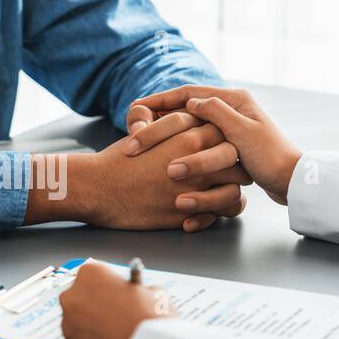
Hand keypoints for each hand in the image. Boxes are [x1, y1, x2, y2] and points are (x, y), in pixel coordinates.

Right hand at [26, 123, 240, 230]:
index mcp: (189, 138)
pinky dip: (217, 215)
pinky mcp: (188, 215)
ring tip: (224, 193)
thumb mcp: (151, 132)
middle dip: (239, 165)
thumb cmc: (121, 160)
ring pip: (235, 191)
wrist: (99, 189)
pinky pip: (218, 216)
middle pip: (237, 161)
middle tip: (233, 169)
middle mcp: (198, 163)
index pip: (226, 133)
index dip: (229, 137)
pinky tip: (206, 213)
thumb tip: (196, 122)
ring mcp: (195, 191)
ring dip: (232, 193)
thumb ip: (178, 127)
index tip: (224, 143)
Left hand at [60, 263, 169, 338]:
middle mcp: (72, 296)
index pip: (93, 275)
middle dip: (94, 305)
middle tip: (115, 314)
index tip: (113, 292)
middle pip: (80, 297)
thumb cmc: (151, 319)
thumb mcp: (152, 291)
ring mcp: (69, 325)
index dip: (106, 285)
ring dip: (91, 327)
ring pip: (77, 323)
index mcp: (90, 274)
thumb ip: (136, 289)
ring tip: (115, 334)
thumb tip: (135, 294)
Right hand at [129, 86, 301, 204]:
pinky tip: (167, 152)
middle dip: (160, 115)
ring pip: (190, 127)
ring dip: (169, 133)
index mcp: (235, 100)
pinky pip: (198, 143)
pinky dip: (182, 147)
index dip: (161, 99)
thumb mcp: (242, 132)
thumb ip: (217, 113)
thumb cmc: (271, 157)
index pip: (189, 92)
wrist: (292, 181)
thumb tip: (192, 100)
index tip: (138, 106)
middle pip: (187, 107)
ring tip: (147, 139)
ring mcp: (230, 128)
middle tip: (136, 123)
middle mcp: (232, 110)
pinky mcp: (230, 146)